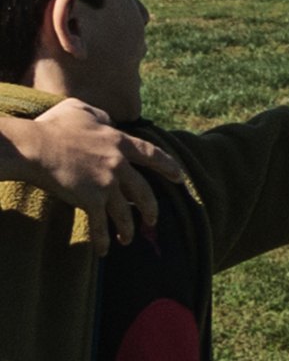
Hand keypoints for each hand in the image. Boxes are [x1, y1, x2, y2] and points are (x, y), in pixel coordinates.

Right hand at [10, 101, 183, 256]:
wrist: (35, 147)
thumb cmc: (54, 126)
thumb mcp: (81, 109)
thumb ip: (101, 115)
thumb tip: (110, 121)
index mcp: (119, 142)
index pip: (153, 155)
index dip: (169, 167)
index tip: (180, 178)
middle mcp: (119, 164)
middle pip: (143, 191)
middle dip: (151, 208)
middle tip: (154, 220)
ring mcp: (107, 184)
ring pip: (125, 212)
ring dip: (128, 229)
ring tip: (128, 239)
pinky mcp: (91, 200)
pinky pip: (100, 224)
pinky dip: (102, 240)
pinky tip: (104, 251)